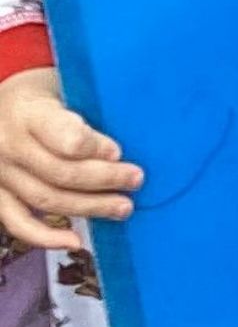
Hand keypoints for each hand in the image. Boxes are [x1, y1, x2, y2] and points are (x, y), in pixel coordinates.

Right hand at [0, 64, 139, 249]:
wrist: (0, 107)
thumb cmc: (41, 94)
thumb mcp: (61, 85)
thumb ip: (87, 107)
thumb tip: (135, 129)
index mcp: (28, 113)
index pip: (64, 138)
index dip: (95, 148)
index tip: (118, 152)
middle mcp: (8, 145)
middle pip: (60, 172)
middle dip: (104, 180)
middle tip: (135, 180)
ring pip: (46, 199)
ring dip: (89, 207)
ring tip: (123, 207)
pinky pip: (17, 222)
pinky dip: (45, 237)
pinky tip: (74, 241)